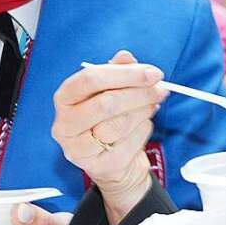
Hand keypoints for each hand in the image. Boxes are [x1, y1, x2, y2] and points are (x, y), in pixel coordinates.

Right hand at [52, 51, 167, 224]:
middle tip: (160, 89)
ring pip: (120, 124)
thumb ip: (116, 71)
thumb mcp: (109, 90)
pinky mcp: (99, 166)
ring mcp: (79, 149)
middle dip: (139, 93)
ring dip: (144, 111)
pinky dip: (144, 130)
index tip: (151, 72)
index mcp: (65, 98)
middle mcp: (65, 125)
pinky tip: (143, 125)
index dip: (125, 74)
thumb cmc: (108, 119)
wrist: (112, 162)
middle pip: (106, 103)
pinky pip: (130, 143)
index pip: (90, 80)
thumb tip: (126, 57)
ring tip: (152, 104)